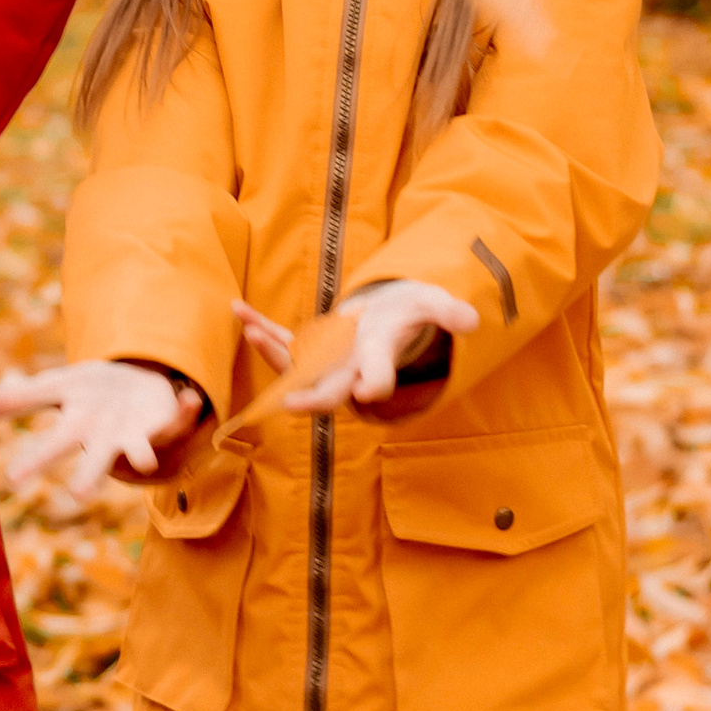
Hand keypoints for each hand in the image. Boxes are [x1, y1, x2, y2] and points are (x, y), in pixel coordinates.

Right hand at [0, 359, 204, 497]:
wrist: (137, 390)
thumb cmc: (89, 394)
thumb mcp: (54, 387)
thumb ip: (18, 398)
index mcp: (76, 429)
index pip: (51, 445)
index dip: (34, 462)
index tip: (12, 480)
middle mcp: (107, 441)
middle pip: (94, 461)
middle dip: (87, 476)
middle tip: (76, 495)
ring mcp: (139, 435)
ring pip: (140, 451)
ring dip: (143, 453)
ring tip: (146, 460)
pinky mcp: (168, 423)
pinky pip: (180, 416)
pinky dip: (186, 408)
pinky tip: (190, 397)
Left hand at [237, 279, 477, 413]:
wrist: (384, 318)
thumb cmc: (410, 312)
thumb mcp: (432, 306)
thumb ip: (449, 312)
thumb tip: (471, 321)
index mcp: (378, 364)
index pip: (378, 381)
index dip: (375, 385)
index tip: (369, 390)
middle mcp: (347, 372)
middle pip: (328, 393)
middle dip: (311, 398)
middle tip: (292, 404)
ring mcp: (322, 362)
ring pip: (294, 367)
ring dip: (272, 353)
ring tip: (253, 333)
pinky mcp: (303, 347)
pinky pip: (277, 339)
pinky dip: (259, 326)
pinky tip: (238, 308)